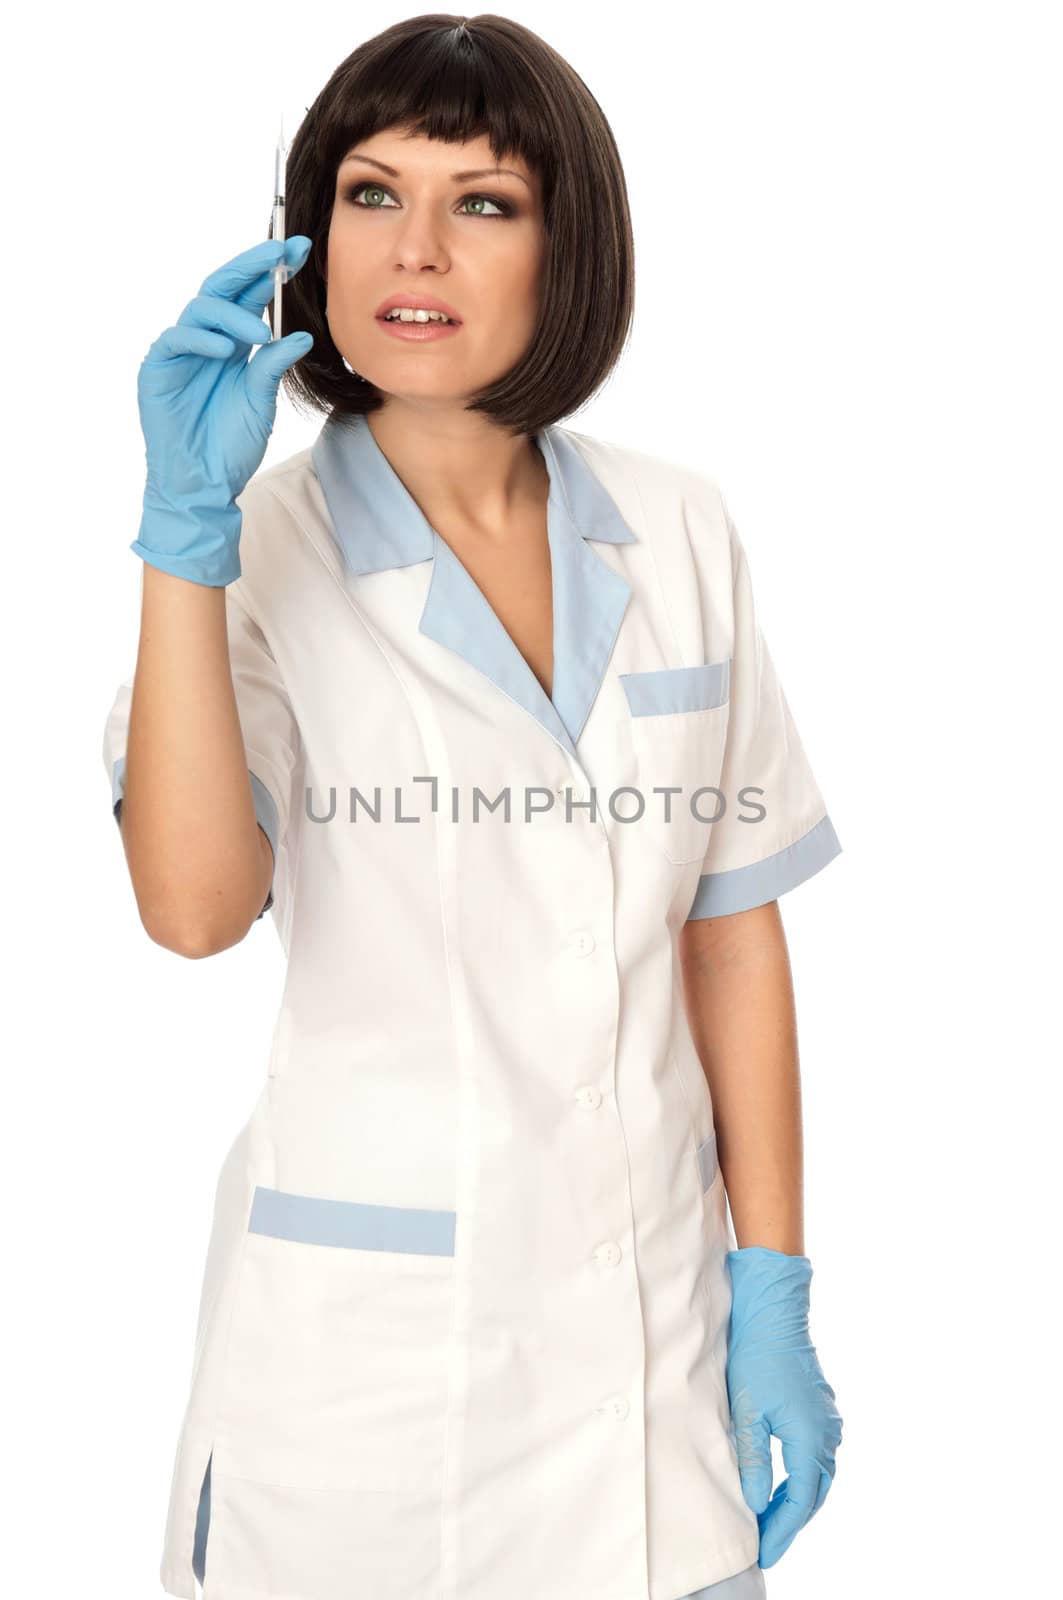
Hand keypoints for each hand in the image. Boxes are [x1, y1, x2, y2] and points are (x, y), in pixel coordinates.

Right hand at [130, 236, 314, 585]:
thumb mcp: (262, 402)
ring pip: (202, 307)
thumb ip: (274, 366)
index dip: (272, 270)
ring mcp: (181, 351)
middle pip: (224, 287)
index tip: (301, 250)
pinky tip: (226, 351)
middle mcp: (208, 340)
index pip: (252, 296)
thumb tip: (302, 334)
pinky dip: (202, 340)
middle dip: (252, 265)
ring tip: (259, 331)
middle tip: (280, 251)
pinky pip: (177, 340)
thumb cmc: (231, 446)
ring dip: (233, 313)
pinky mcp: (159, 369)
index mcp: (235, 344)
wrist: (204, 484)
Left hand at [725, 1246, 842, 1567]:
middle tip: (765, 1545)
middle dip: (790, 1522)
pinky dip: (801, 1477)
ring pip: (818, 1476)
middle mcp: (828, 1434)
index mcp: (811, 1440)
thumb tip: (755, 1504)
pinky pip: (818, 1456)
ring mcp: (828, 1421)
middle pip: (814, 1494)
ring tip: (770, 1520)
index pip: (799, 1502)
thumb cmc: (756, 1357)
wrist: (773, 1312)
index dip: (781, 1532)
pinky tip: (782, 1481)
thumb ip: (752, 1462)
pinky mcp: (822, 1409)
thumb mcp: (746, 1411)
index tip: (763, 1554)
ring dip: (797, 1500)